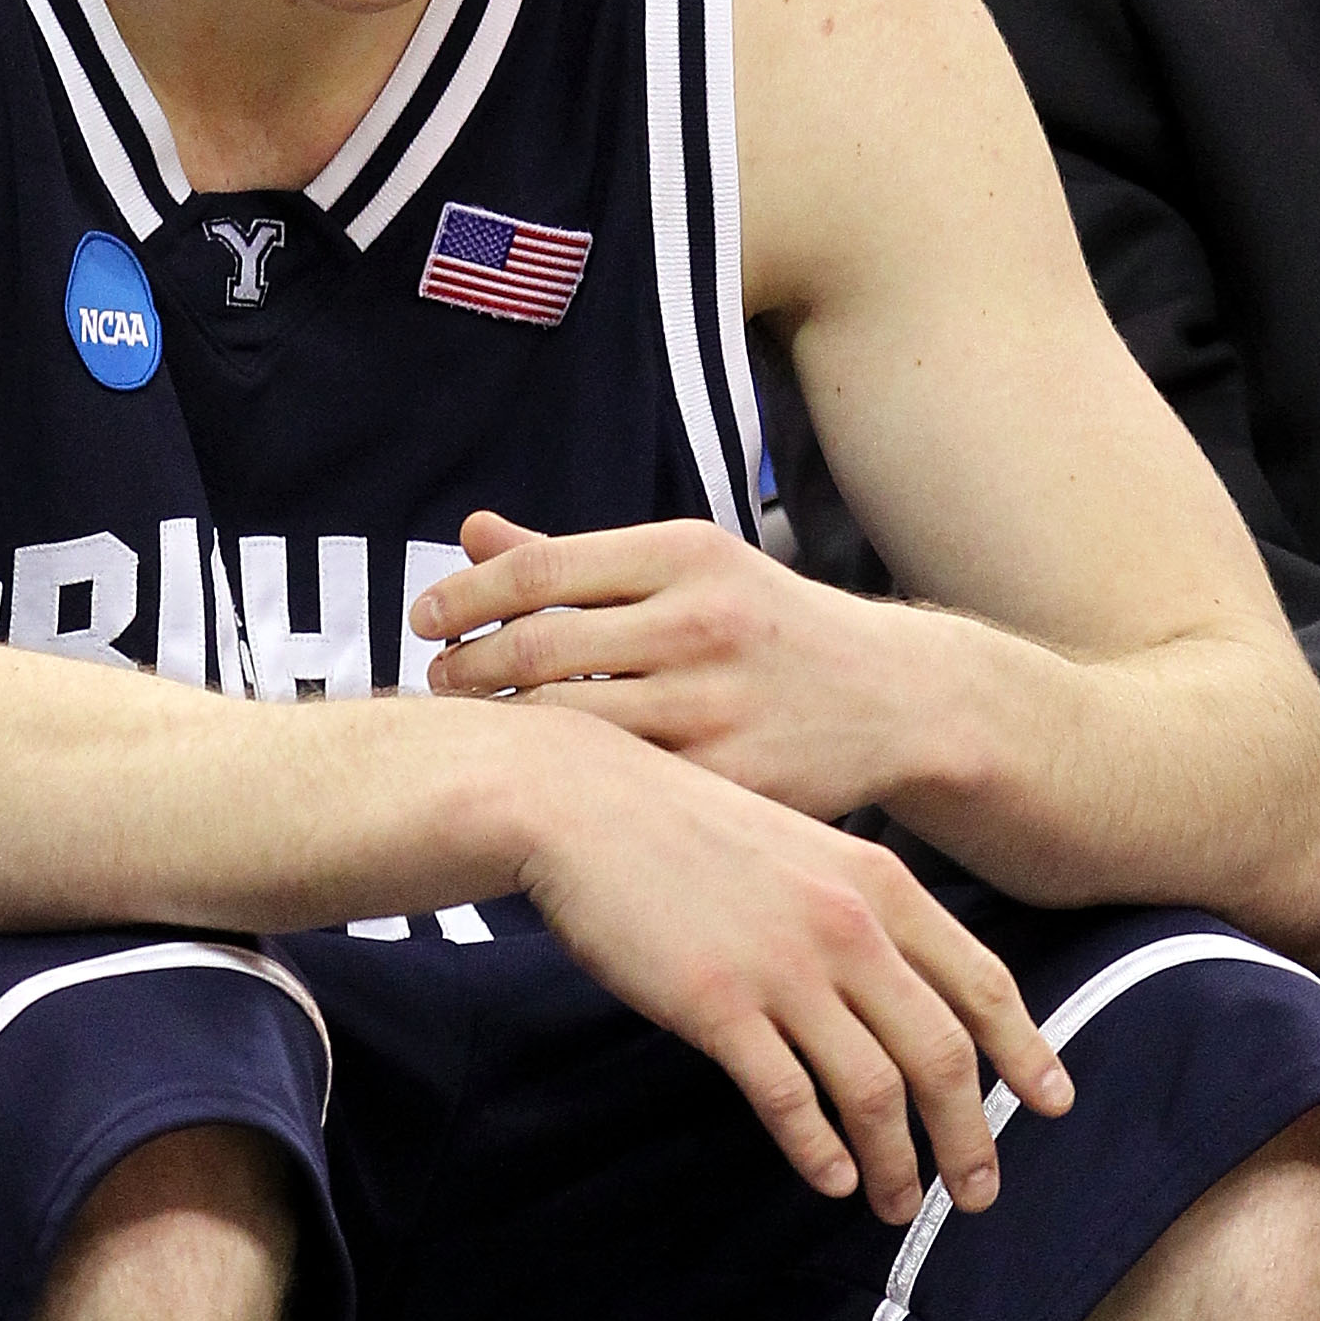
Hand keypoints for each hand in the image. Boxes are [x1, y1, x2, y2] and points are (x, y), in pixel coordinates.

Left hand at [413, 510, 906, 822]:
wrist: (897, 699)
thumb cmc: (766, 629)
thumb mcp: (689, 569)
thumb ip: (577, 561)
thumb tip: (470, 534)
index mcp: (686, 553)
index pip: (539, 570)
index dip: (462, 596)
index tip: (422, 620)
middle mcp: (702, 622)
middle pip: (538, 650)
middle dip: (467, 670)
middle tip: (437, 684)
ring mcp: (720, 706)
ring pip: (568, 724)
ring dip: (502, 730)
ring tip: (475, 731)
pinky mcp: (735, 780)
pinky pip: (620, 785)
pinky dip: (564, 783)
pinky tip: (536, 783)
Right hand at [518, 730, 1070, 1217]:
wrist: (581, 802)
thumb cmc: (683, 827)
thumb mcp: (801, 847)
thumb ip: (856, 908)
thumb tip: (895, 985)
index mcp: (880, 884)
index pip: (981, 982)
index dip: (1026, 1050)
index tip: (1053, 1103)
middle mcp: (848, 928)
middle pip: (943, 1054)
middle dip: (972, 1136)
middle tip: (978, 1193)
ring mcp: (783, 968)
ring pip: (874, 1090)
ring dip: (897, 1163)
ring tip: (897, 1208)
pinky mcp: (715, 1005)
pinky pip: (789, 1098)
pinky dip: (820, 1150)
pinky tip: (832, 1180)